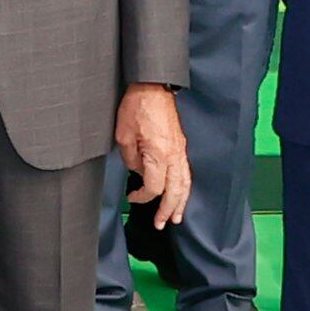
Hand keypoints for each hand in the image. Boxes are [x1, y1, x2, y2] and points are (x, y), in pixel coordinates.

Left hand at [114, 84, 190, 229]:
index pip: (154, 187)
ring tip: (176, 217)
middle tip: (162, 224)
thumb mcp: (123, 135)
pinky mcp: (181, 146)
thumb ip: (131, 159)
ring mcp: (180, 150)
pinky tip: (182, 194)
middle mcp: (174, 155)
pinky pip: (186, 172)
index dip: (142, 197)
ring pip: (185, 183)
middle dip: (168, 209)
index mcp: (159, 154)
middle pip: (175, 191)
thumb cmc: (136, 107)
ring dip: (181, 202)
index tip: (131, 197)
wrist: (153, 86)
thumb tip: (138, 172)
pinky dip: (185, 187)